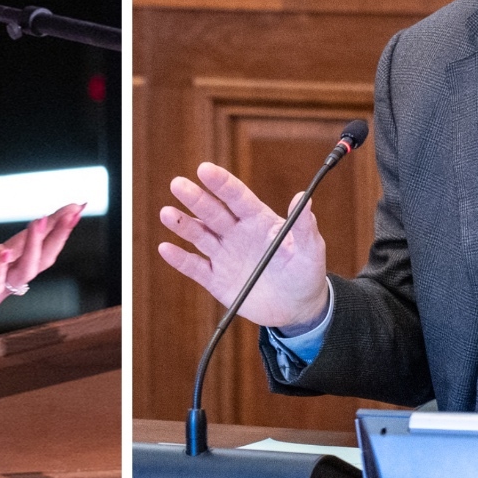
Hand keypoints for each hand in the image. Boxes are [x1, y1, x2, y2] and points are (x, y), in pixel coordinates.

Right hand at [158, 162, 329, 334]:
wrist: (297, 308)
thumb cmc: (306, 272)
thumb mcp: (310, 250)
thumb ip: (303, 226)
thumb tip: (303, 197)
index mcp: (258, 220)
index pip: (237, 197)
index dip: (221, 183)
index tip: (204, 169)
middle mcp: (237, 233)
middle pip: (213, 212)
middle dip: (195, 198)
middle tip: (177, 184)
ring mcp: (224, 255)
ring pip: (199, 235)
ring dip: (182, 224)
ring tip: (166, 213)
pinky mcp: (216, 280)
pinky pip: (195, 267)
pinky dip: (180, 259)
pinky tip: (166, 248)